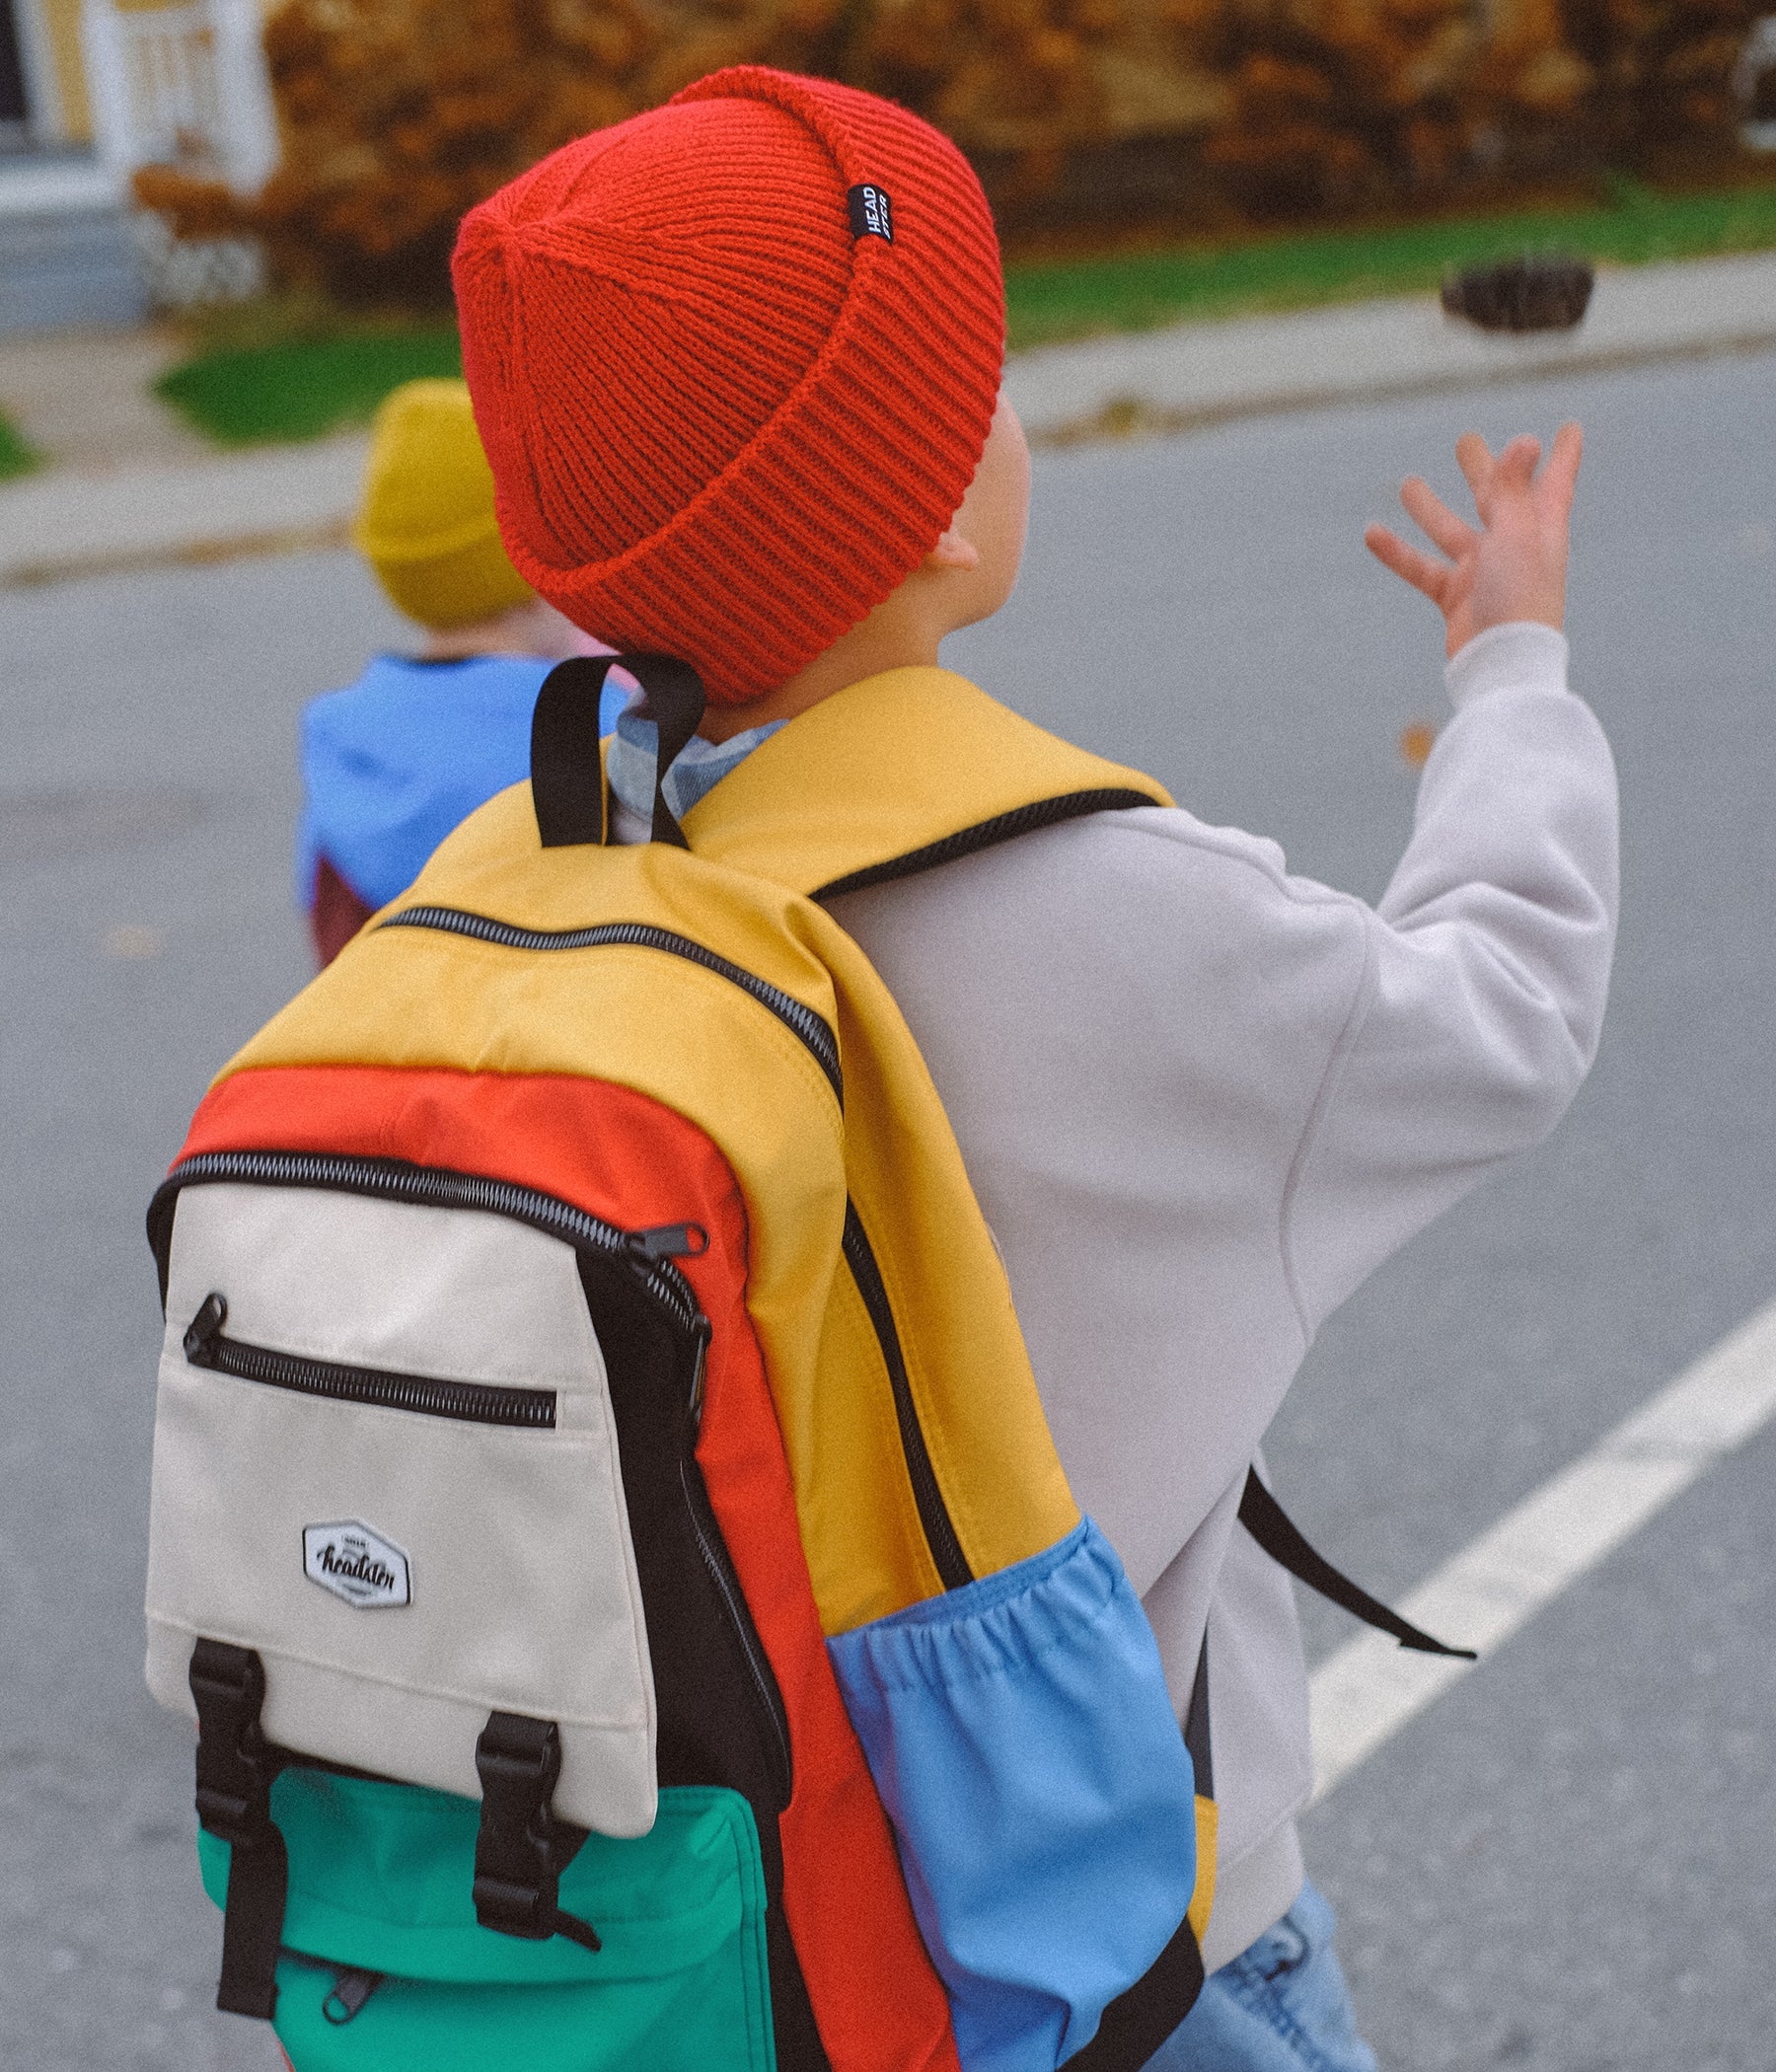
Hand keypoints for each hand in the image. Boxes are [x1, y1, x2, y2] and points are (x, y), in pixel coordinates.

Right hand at [1365, 423, 1581, 658]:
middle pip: (1497, 498)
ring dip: (1430, 509)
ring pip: (1452, 532)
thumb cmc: (1520, 597)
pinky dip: (1398, 553)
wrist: (1503, 662)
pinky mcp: (1456, 598)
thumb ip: (1512, 488)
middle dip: (1484, 471)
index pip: (1555, 481)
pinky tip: (1372, 533)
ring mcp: (1483, 572)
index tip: (1570, 428)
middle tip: (1465, 443)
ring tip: (1407, 484)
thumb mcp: (1515, 534)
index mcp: (1541, 527)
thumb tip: (1524, 440)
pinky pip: (1422, 568)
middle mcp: (1514, 545)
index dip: (1563, 455)